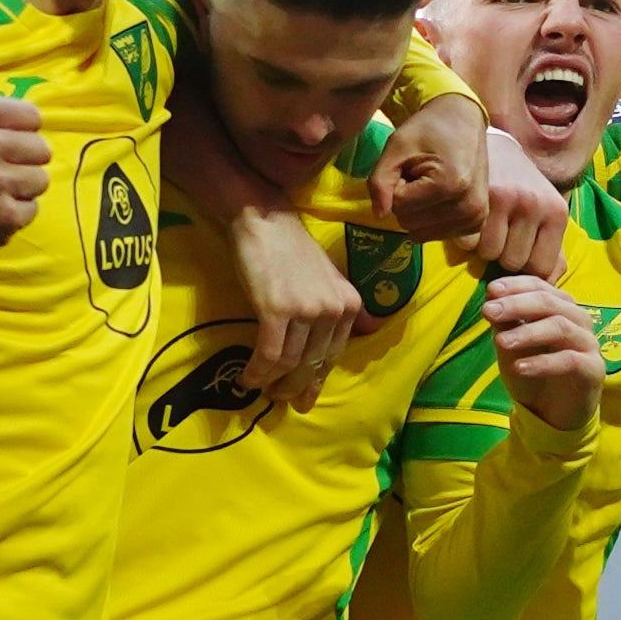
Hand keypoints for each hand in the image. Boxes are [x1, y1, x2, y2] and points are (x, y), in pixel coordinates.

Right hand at [0, 96, 48, 274]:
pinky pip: (31, 209)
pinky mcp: (2, 216)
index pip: (31, 116)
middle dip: (23, 163)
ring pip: (39, 179)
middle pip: (40, 148)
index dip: (21, 133)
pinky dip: (14, 216)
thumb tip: (27, 117)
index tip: (6, 147)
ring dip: (20, 190)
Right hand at [237, 211, 361, 410]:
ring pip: (290, 364)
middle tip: (277, 399)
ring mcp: (307, 311)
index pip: (333, 356)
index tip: (302, 396)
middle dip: (294, 388)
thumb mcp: (332, 276)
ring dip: (272, 383)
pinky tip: (246, 378)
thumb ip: (349, 305)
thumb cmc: (293, 248)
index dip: (315, 380)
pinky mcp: (277, 311)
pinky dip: (257, 371)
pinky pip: (269, 355)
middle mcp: (334, 310)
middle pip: (312, 364)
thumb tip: (374, 327)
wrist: (265, 221)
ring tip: (259, 387)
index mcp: (350, 303)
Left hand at [366, 98, 483, 245]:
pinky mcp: (477, 223)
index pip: (399, 207)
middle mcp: (470, 207)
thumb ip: (380, 181)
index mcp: (451, 184)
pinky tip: (441, 196)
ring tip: (431, 184)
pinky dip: (431, 219)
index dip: (396, 186)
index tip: (410, 167)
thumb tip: (379, 215)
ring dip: (418, 211)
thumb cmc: (428, 130)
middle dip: (407, 200)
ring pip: (421, 233)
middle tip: (420, 175)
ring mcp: (476, 218)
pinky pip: (436, 235)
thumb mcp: (396, 146)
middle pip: (410, 223)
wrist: (463, 120)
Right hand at [475, 126, 568, 276]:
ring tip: (487, 225)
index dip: (525, 267)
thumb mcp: (545, 214)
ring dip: (483, 246)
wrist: (497, 148)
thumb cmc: (522, 189)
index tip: (517, 250)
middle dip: (503, 254)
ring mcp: (507, 198)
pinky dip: (464, 237)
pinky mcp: (479, 195)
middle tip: (500, 232)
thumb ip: (552, 251)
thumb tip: (551, 282)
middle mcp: (535, 204)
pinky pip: (467, 240)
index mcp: (557, 213)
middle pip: (513, 263)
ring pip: (489, 254)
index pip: (541, 268)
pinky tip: (471, 220)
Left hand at [483, 271, 603, 432]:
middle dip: (517, 304)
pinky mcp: (593, 369)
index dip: (516, 286)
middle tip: (489, 311)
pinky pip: (569, 360)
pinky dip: (542, 362)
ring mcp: (588, 344)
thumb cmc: (532, 373)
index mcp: (560, 308)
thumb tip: (491, 297)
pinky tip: (519, 367)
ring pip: (561, 327)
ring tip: (500, 341)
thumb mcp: (511, 347)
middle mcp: (578, 320)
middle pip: (550, 303)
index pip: (541, 287)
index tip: (490, 290)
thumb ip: (505, 323)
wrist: (552, 413)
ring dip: (528, 332)